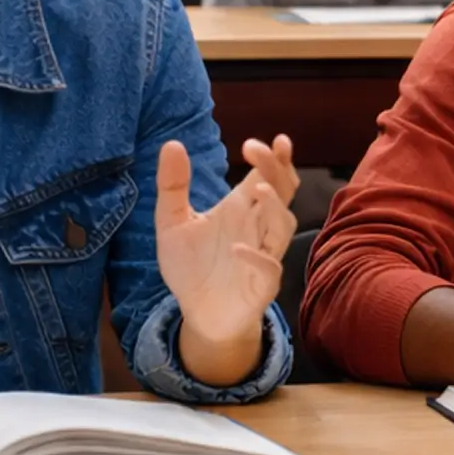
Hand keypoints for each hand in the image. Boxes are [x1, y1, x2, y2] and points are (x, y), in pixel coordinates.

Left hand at [156, 136, 300, 341]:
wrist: (198, 314)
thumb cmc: (192, 266)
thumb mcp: (172, 223)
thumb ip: (173, 185)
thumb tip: (172, 143)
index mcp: (241, 209)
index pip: (268, 176)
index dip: (276, 158)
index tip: (272, 140)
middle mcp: (257, 228)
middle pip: (281, 192)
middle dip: (275, 169)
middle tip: (258, 149)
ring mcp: (263, 255)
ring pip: (282, 226)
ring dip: (274, 207)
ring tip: (258, 189)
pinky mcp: (261, 286)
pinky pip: (268, 268)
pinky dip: (257, 258)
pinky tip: (237, 248)